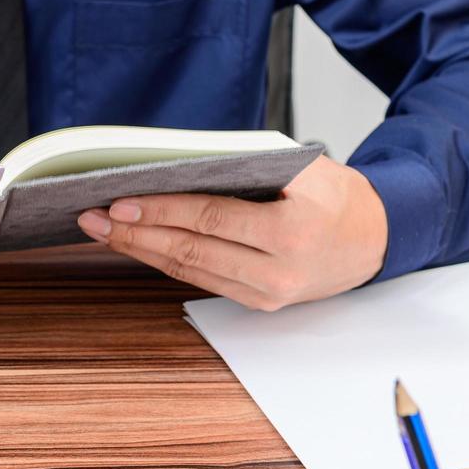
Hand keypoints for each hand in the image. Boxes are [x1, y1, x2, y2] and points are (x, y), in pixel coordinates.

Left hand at [76, 155, 388, 310]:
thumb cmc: (338, 196)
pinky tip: (140, 246)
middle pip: (191, 250)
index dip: (160, 211)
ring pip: (191, 271)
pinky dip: (167, 262)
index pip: (211, 218)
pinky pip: (203, 280)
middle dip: (136, 234)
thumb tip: (178, 165)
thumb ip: (248, 165)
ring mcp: (269, 292)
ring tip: (104, 231)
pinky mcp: (261, 303)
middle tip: (93, 218)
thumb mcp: (305, 167)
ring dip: (142, 250)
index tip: (120, 202)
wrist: (376, 240)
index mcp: (292, 229)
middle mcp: (279, 269)